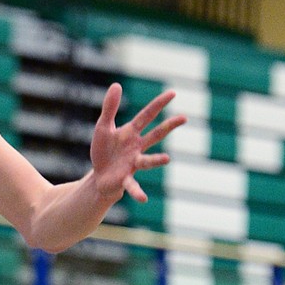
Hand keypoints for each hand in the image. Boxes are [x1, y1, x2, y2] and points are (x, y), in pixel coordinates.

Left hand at [90, 84, 183, 205]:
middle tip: (184, 118)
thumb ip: (110, 108)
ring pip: (147, 161)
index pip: (147, 116)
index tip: (173, 93)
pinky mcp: (125, 179)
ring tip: (167, 159)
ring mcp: (133, 164)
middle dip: (169, 126)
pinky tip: (143, 199)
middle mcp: (137, 147)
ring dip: (156, 160)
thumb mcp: (103, 127)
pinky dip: (138, 192)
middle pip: (156, 135)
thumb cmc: (103, 151)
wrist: (99, 176)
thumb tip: (117, 85)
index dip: (159, 105)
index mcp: (131, 133)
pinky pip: (133, 185)